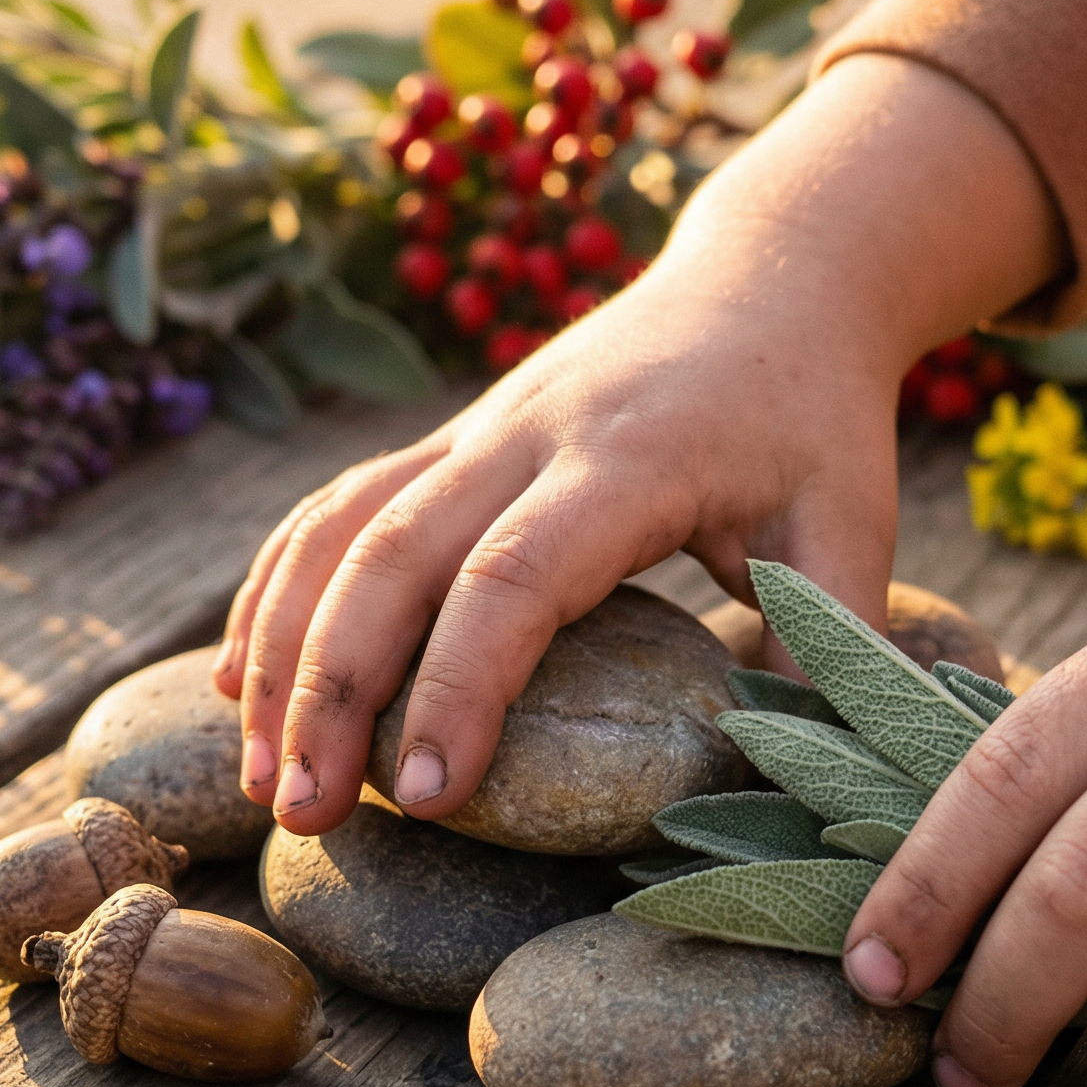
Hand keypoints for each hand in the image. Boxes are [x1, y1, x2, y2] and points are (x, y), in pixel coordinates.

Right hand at [211, 54, 1060, 836]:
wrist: (773, 277)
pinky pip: (336, 508)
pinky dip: (276, 589)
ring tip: (253, 774)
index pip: (513, 576)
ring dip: (280, 650)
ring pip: (340, 529)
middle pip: (390, 554)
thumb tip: (789, 784)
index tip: (429, 793)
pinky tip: (234, 679)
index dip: (460, 683)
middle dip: (328, 687)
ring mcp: (475, 432)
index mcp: (628, 462)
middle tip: (299, 810)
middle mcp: (527, 437)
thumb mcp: (852, 528)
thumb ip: (822, 649)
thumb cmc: (816, 419)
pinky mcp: (450, 442)